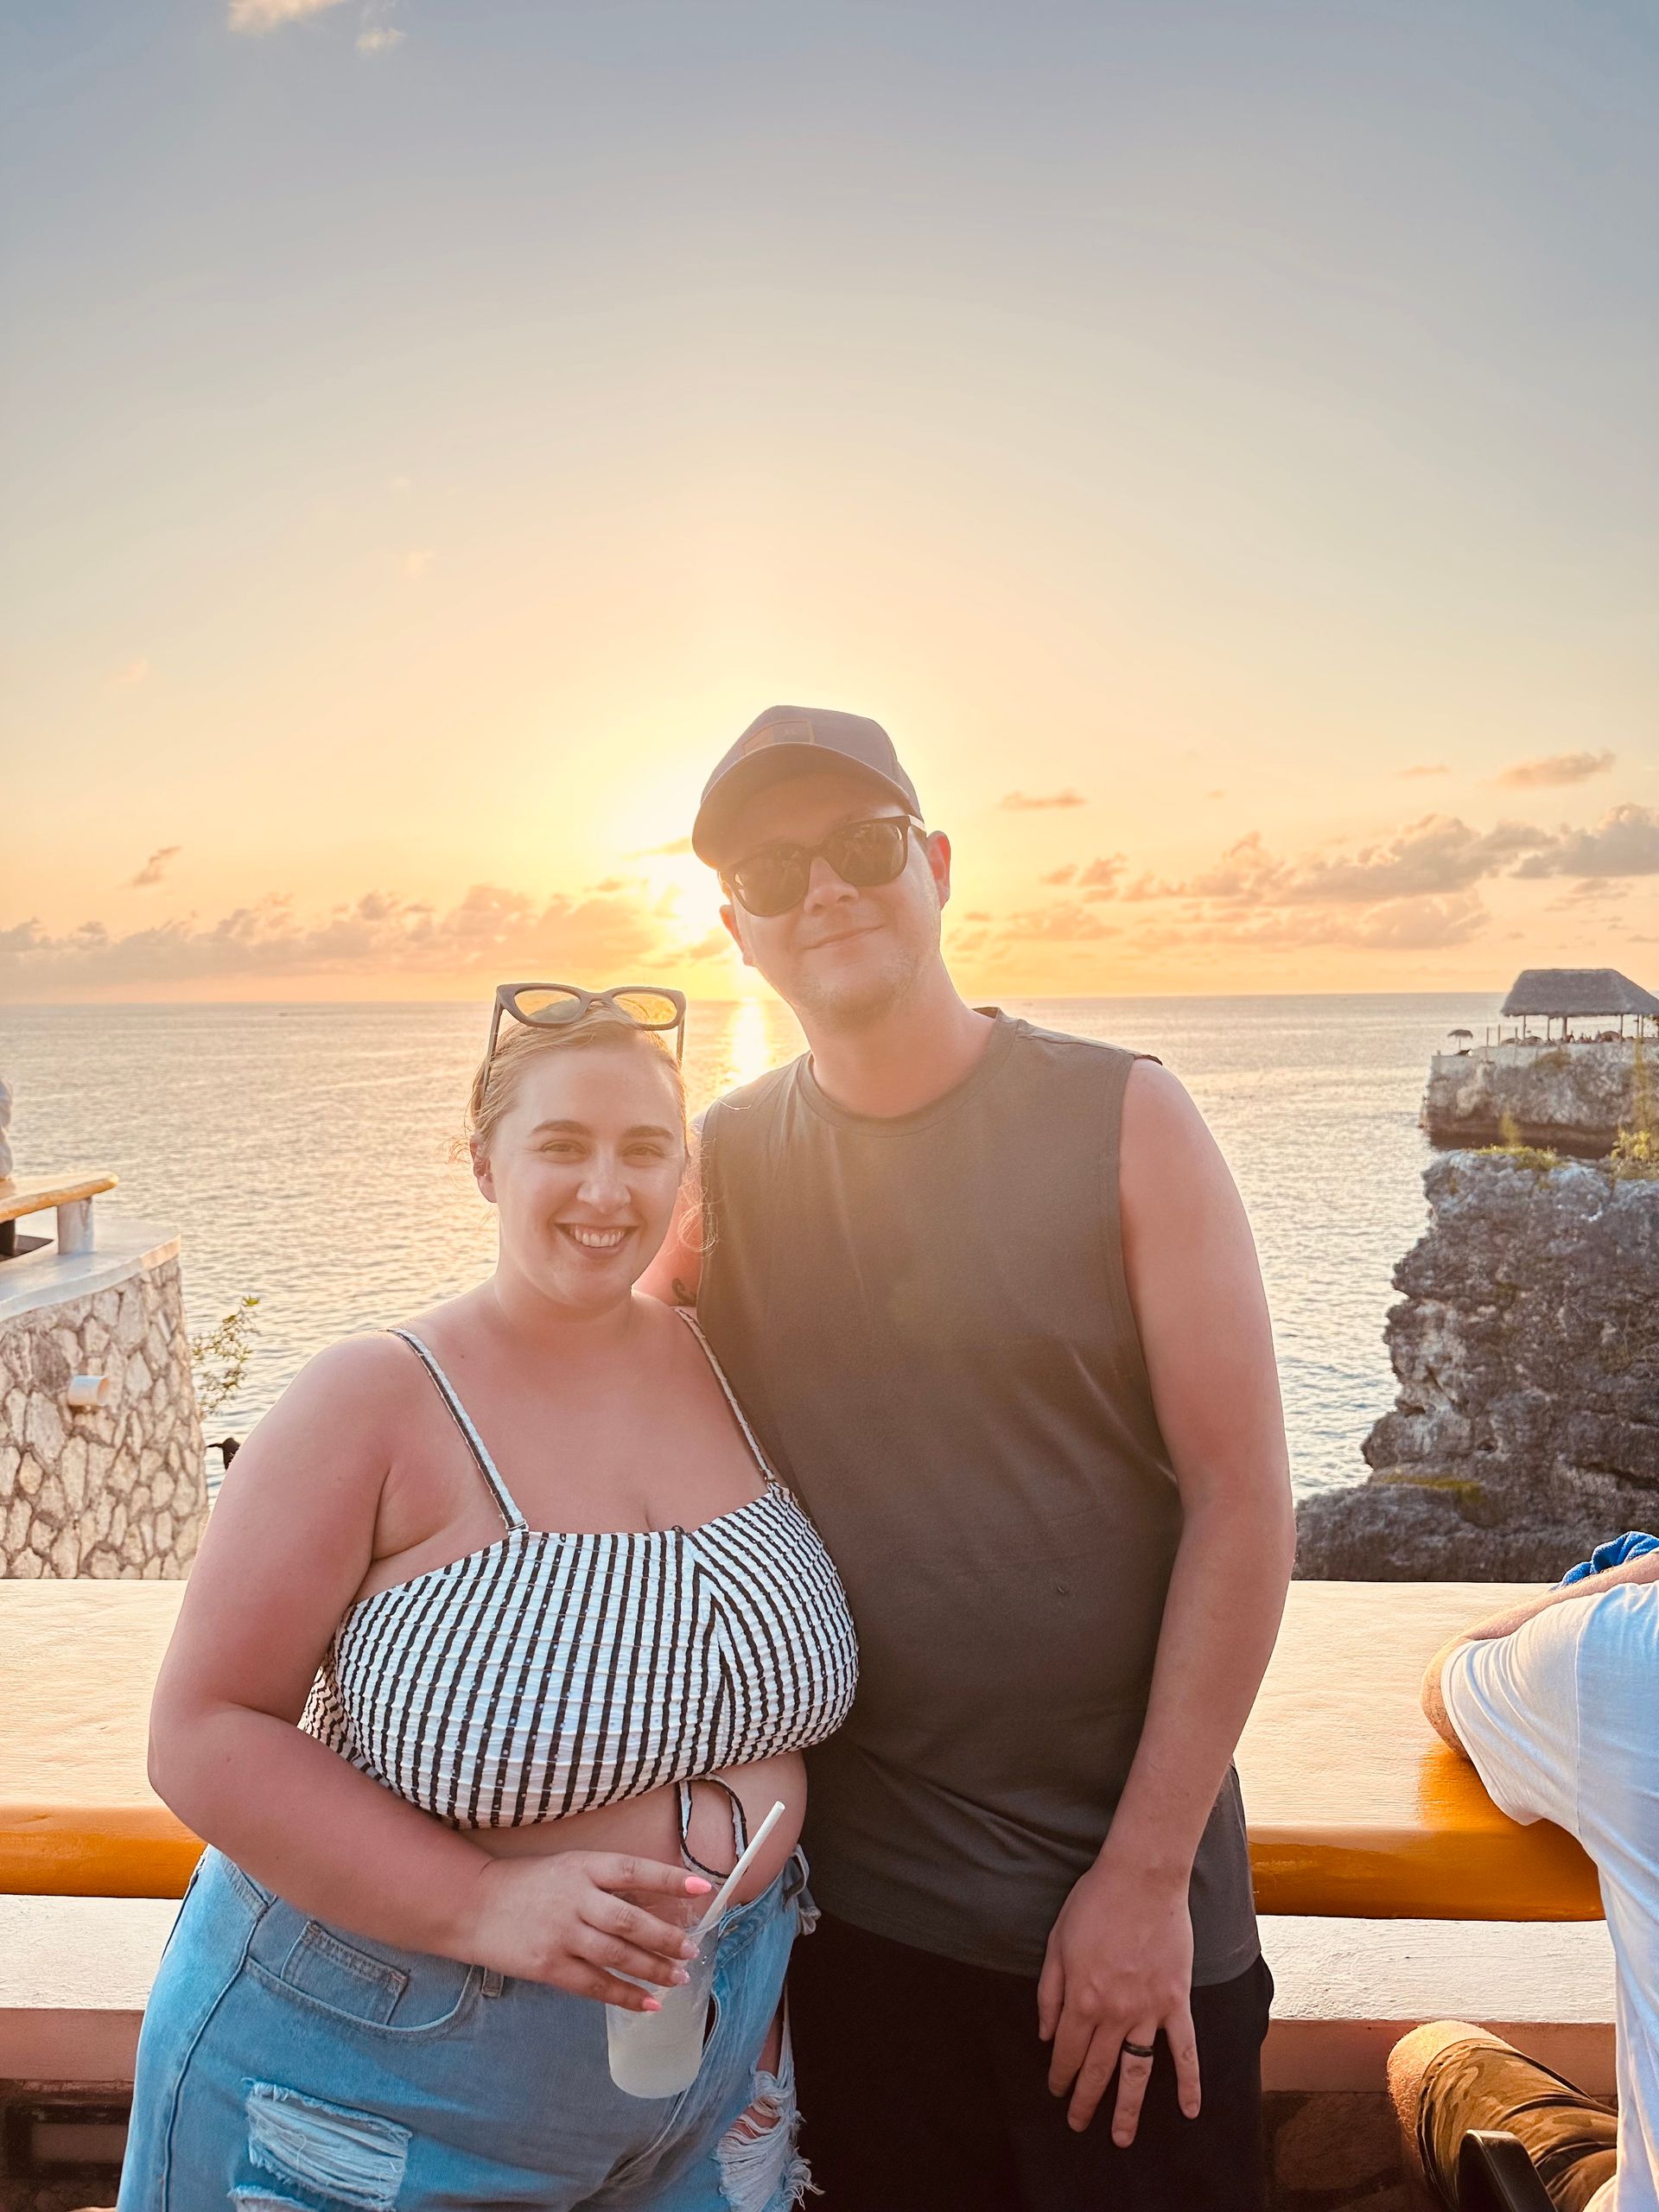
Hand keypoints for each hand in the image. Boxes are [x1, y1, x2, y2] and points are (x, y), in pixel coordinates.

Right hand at [463, 1851, 711, 2008]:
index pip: (633, 1870)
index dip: (669, 1878)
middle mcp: (575, 1899)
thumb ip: (605, 1883)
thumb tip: (655, 1901)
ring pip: (617, 1955)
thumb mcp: (568, 1868)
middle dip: (666, 1937)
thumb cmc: (528, 1883)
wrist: (473, 1905)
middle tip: (691, 1948)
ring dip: (653, 1969)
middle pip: (630, 1920)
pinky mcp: (549, 1966)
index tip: (702, 1887)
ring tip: (679, 1977)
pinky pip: (595, 1985)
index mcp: (582, 1867)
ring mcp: (561, 1935)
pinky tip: (648, 2003)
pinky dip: (625, 1995)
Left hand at [1037, 1853, 1199, 2140]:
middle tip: (1077, 2123)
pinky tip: (1189, 2111)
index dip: (1059, 2074)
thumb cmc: (1094, 1903)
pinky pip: (1185, 2049)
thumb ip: (1049, 1993)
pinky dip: (1189, 2082)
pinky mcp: (1176, 2002)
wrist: (1142, 1879)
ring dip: (1127, 2108)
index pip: (1067, 2051)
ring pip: (1137, 2070)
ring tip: (1120, 2139)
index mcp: (1082, 1999)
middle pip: (1099, 2068)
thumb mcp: (1056, 1942)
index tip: (1055, 2090)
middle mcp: (1115, 2013)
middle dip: (1085, 2100)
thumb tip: (1045, 2033)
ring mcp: (1149, 2010)